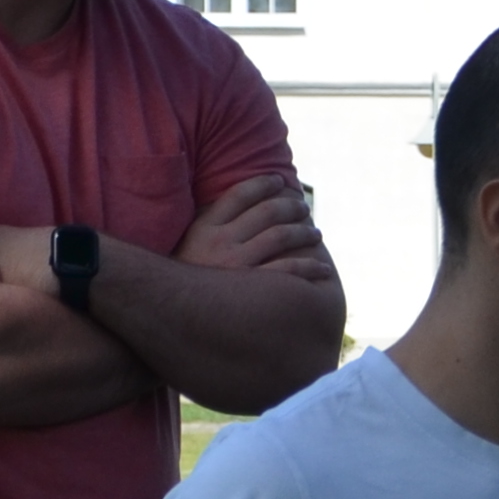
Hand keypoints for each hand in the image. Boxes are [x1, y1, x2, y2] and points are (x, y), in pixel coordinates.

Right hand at [178, 172, 332, 286]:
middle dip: (291, 206)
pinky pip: (289, 271)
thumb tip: (235, 206)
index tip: (278, 180)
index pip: (239, 194)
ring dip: (305, 232)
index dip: (262, 183)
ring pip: (281, 236)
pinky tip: (323, 269)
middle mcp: (218, 243)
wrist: (175, 317)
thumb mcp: (186, 249)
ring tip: (316, 233)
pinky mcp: (251, 291)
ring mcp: (235, 265)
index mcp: (202, 229)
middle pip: (266, 212)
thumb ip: (207, 228)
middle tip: (303, 207)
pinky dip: (311, 267)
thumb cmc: (186, 285)